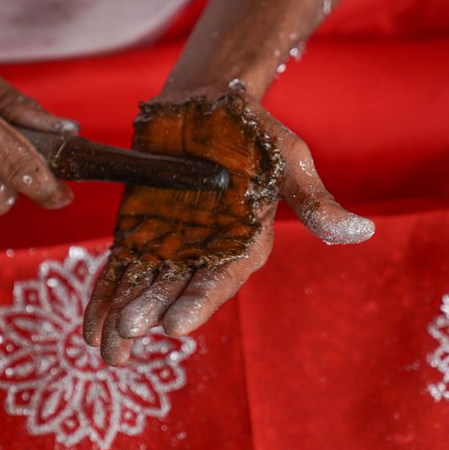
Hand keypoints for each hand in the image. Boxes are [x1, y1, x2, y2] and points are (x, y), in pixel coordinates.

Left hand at [83, 92, 373, 364]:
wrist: (207, 102)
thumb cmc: (254, 131)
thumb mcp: (287, 158)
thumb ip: (311, 199)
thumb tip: (360, 231)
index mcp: (245, 241)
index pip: (222, 277)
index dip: (200, 300)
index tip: (176, 325)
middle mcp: (207, 252)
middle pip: (177, 287)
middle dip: (152, 310)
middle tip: (128, 332)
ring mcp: (171, 245)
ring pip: (145, 285)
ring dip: (123, 315)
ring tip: (103, 347)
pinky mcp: (140, 232)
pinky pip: (120, 268)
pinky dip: (105, 294)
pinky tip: (88, 327)